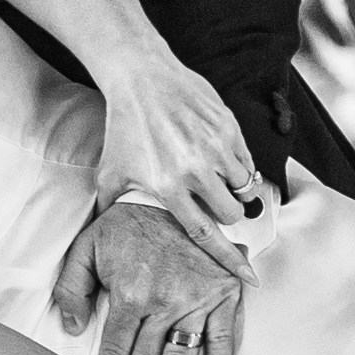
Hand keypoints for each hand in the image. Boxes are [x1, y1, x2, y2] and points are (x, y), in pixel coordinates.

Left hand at [53, 198, 246, 354]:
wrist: (172, 196)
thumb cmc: (127, 225)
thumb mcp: (87, 247)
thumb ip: (71, 287)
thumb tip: (74, 327)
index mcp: (131, 293)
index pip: (117, 348)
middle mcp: (165, 302)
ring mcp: (197, 300)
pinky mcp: (224, 294)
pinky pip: (224, 337)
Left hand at [92, 54, 274, 240]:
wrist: (141, 78)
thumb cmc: (124, 128)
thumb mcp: (110, 172)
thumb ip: (111, 209)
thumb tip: (106, 239)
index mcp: (168, 186)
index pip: (206, 233)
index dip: (229, 258)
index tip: (248, 276)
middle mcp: (196, 170)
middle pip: (231, 213)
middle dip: (225, 214)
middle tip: (213, 203)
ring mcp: (216, 147)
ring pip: (245, 188)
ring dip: (235, 190)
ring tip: (217, 179)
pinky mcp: (229, 127)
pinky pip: (248, 160)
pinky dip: (239, 166)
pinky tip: (220, 157)